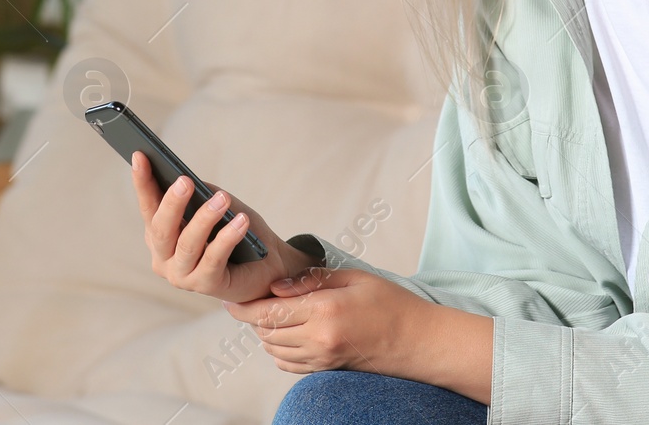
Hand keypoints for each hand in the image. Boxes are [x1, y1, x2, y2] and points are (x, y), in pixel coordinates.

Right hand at [130, 151, 317, 303]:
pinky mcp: (205, 286)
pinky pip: (213, 259)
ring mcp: (181, 275)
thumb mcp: (215, 206)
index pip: (148, 206)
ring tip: (223, 198)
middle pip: (160, 229)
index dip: (143, 182)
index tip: (140, 155)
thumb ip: (199, 196)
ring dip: (206, 218)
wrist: (268, 264)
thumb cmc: (236, 230)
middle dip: (172, 203)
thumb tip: (185, 180)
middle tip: (185, 181)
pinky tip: (241, 221)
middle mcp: (163, 258)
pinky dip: (227, 238)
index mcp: (160, 235)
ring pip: (187, 244)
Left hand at [229, 268, 495, 404]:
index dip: (246, 307)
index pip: (270, 312)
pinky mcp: (326, 370)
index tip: (232, 301)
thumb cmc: (390, 303)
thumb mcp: (353, 277)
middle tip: (253, 301)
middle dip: (254, 318)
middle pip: (267, 332)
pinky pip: (289, 364)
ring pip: (275, 350)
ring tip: (270, 315)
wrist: (416, 340)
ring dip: (266, 334)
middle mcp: (319, 338)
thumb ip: (312, 280)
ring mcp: (322, 358)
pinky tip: (286, 335)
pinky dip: (279, 350)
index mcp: (324, 310)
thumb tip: (277, 286)